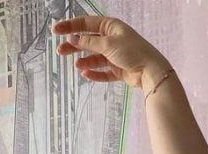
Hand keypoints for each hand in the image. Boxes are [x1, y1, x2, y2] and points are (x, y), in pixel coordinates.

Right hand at [51, 16, 169, 91]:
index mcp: (110, 27)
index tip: (55, 31)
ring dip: (85, 61)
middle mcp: (112, 39)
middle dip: (74, 46)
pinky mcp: (119, 70)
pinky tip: (86, 74)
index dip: (70, 27)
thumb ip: (89, 43)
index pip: (85, 24)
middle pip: (88, 41)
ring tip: (77, 65)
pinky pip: (104, 72)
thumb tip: (73, 39)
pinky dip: (95, 73)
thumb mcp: (108, 44)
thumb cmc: (132, 52)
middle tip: (60, 51)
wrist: (152, 72)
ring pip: (95, 57)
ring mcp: (116, 55)